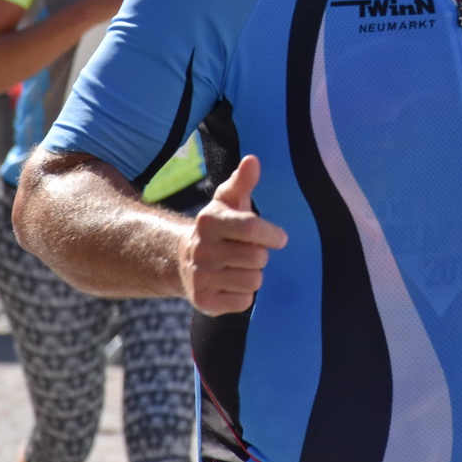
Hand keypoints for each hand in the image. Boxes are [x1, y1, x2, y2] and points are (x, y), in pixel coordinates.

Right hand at [180, 155, 287, 315]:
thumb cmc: (219, 228)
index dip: (271, 234)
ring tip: (238, 268)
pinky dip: (243, 295)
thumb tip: (252, 160)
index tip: (279, 238)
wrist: (182, 261)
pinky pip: (243, 301)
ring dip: (253, 276)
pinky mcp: (203, 301)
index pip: (251, 228)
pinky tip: (230, 284)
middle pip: (257, 258)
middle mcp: (201, 249)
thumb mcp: (228, 202)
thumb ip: (242, 181)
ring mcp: (200, 277)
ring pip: (253, 281)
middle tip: (247, 252)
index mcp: (209, 221)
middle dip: (259, 256)